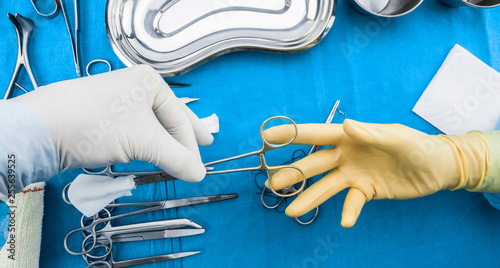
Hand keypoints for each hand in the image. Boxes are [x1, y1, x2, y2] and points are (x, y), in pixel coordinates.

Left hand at [14, 65, 212, 181]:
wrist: (44, 128)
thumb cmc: (99, 125)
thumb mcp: (144, 142)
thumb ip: (176, 158)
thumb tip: (199, 174)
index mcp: (150, 82)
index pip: (179, 119)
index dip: (191, 147)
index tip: (198, 170)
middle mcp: (135, 87)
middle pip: (169, 117)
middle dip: (185, 136)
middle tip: (207, 144)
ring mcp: (117, 100)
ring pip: (151, 124)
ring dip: (165, 142)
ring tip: (179, 153)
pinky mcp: (102, 115)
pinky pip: (134, 129)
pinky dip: (146, 143)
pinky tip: (150, 150)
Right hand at [264, 119, 487, 227]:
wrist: (437, 168)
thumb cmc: (417, 145)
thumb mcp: (397, 137)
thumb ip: (371, 133)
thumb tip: (345, 124)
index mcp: (350, 136)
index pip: (316, 135)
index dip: (292, 135)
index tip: (267, 137)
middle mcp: (346, 155)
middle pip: (313, 164)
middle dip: (293, 173)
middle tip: (271, 183)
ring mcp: (354, 174)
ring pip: (325, 187)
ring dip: (309, 198)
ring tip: (291, 211)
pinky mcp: (365, 191)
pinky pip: (352, 202)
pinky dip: (348, 211)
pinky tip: (345, 221)